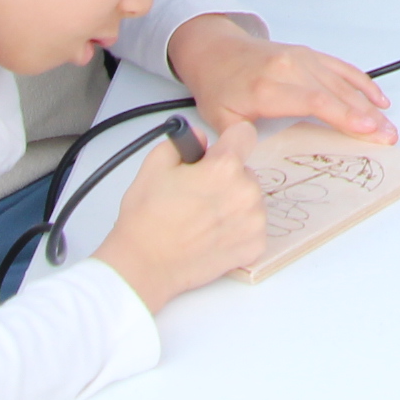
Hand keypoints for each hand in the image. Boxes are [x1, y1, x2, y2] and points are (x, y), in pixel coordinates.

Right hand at [92, 117, 266, 307]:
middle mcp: (246, 192)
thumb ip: (184, 141)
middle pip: (245, 171)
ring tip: (202, 219)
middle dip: (225, 178)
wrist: (145, 265)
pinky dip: (237, 229)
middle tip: (198, 195)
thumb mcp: (154, 165)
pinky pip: (253, 226)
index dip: (228, 141)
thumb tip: (201, 139)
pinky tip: (212, 235)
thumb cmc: (147, 220)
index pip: (245, 134)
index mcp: (224, 167)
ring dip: (233, 204)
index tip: (219, 153)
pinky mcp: (255, 246)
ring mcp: (254, 221)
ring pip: (250, 199)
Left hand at [168, 16, 393, 141]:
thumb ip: (240, 143)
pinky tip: (379, 100)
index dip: (341, 114)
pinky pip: (342, 69)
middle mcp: (289, 68)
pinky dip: (362, 83)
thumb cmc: (219, 86)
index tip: (365, 127)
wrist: (216, 50)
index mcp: (267, 87)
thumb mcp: (220, 119)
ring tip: (388, 126)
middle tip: (388, 136)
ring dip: (369, 105)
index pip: (312, 101)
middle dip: (365, 116)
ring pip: (343, 82)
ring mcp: (302, 59)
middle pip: (335, 93)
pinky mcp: (310, 55)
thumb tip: (252, 170)